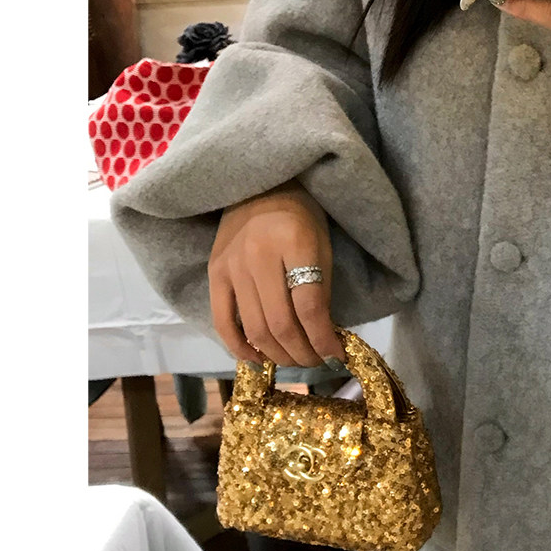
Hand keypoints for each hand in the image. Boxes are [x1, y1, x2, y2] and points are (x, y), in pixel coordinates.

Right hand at [208, 182, 344, 367]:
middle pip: (280, 324)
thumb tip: (324, 338)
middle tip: (318, 363)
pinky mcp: (213, 273)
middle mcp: (259, 256)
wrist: (260, 186)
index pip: (310, 307)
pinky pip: (222, 320)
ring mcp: (232, 266)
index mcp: (295, 244)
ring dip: (278, 355)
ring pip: (254, 329)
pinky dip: (239, 347)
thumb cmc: (301, 216)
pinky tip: (258, 361)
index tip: (337, 356)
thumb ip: (322, 290)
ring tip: (296, 362)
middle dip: (303, 353)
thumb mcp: (322, 246)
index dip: (324, 340)